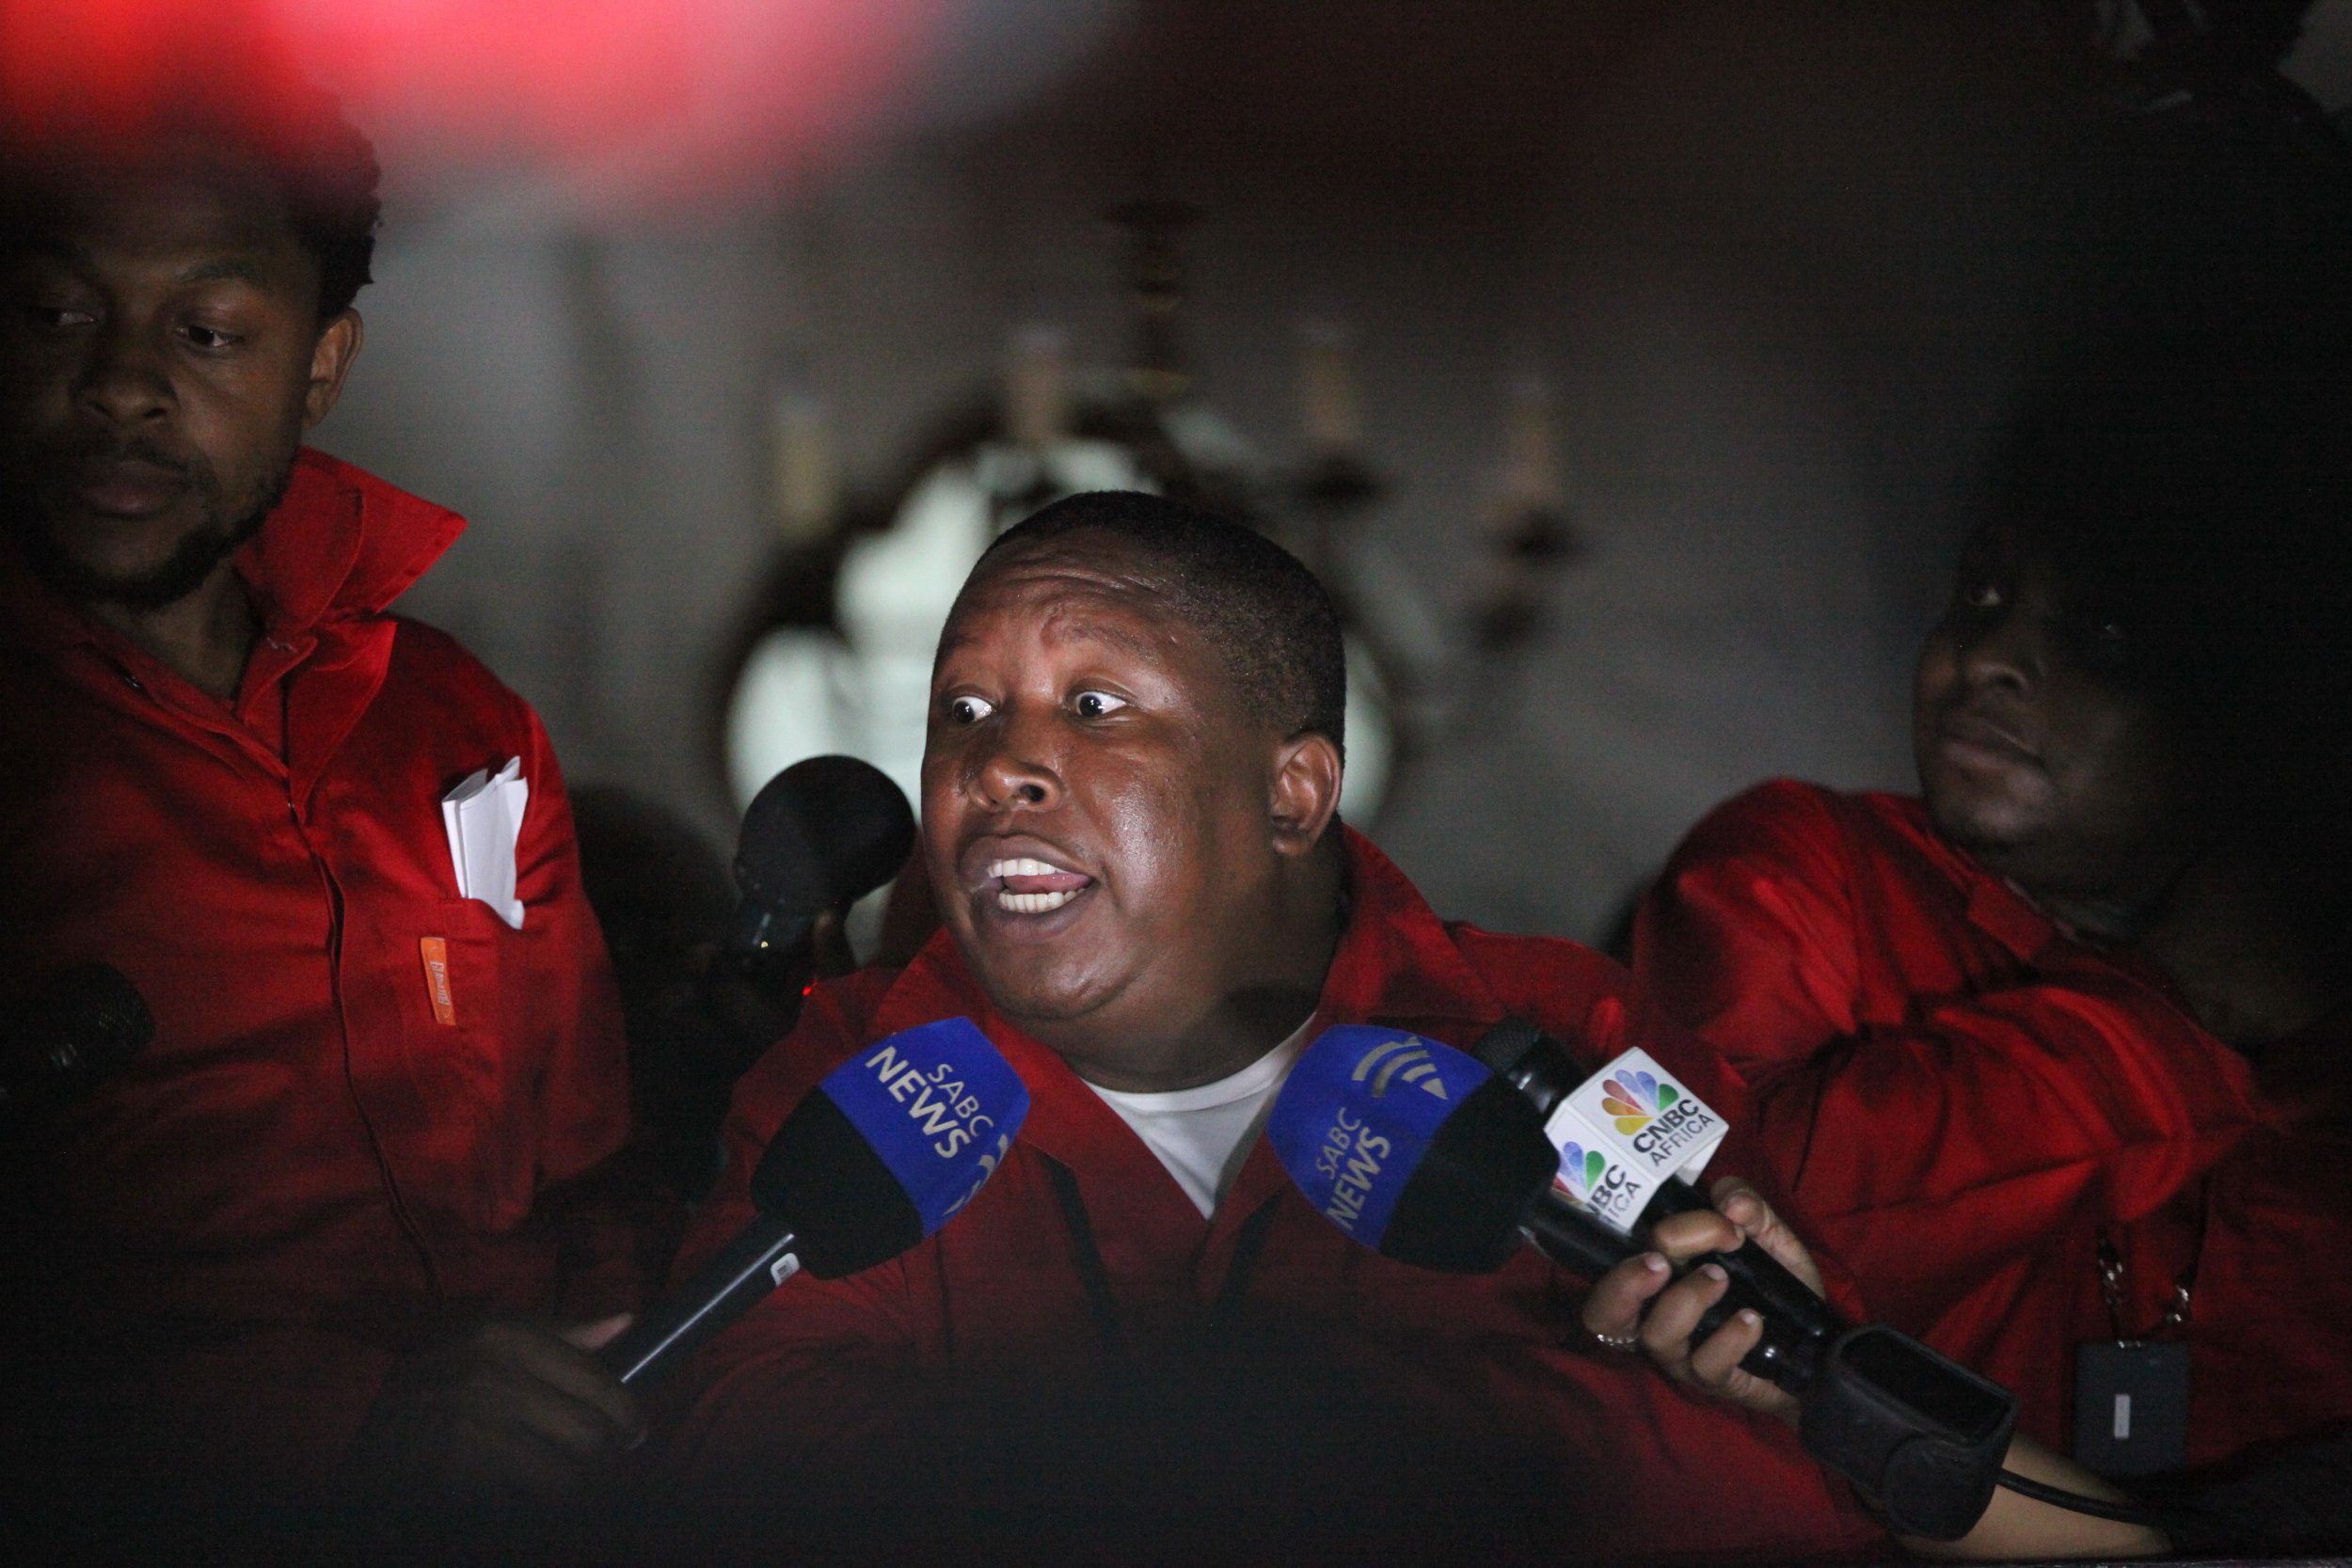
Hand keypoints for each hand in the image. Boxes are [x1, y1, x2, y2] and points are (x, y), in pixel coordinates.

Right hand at [340, 1313, 641, 1511]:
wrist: (354, 1431)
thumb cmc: (433, 1388)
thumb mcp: (486, 1344)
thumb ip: (559, 1336)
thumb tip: (626, 1321)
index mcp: (503, 1333)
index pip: (597, 1380)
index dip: (625, 1413)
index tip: (633, 1432)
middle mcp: (489, 1370)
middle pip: (591, 1431)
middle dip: (608, 1456)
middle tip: (605, 1468)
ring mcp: (472, 1421)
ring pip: (567, 1473)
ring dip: (577, 1487)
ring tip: (567, 1485)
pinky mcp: (457, 1468)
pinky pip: (530, 1498)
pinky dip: (538, 1504)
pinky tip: (526, 1498)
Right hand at [1577, 1177, 1820, 1424]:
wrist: (1814, 1347)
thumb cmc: (1775, 1286)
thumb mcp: (1768, 1237)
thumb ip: (1751, 1208)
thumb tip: (1731, 1203)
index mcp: (1656, 1276)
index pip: (1619, 1256)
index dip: (1659, 1231)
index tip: (1723, 1224)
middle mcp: (1654, 1316)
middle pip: (1604, 1311)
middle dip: (1625, 1281)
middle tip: (1661, 1261)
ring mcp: (1680, 1353)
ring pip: (1656, 1335)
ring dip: (1686, 1299)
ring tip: (1721, 1280)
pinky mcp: (1712, 1380)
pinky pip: (1707, 1363)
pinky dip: (1730, 1337)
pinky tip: (1753, 1320)